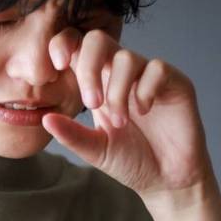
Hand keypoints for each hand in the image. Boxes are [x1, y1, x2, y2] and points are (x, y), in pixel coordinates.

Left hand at [41, 28, 211, 198]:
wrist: (166, 180)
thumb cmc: (132, 162)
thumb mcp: (95, 150)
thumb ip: (71, 134)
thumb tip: (45, 119)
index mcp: (99, 84)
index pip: (79, 48)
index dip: (65, 45)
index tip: (58, 65)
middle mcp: (121, 75)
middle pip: (99, 40)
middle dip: (89, 67)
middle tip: (91, 103)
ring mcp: (148, 76)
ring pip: (126, 58)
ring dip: (117, 92)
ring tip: (120, 122)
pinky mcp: (175, 83)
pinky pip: (156, 69)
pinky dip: (145, 90)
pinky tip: (143, 111)